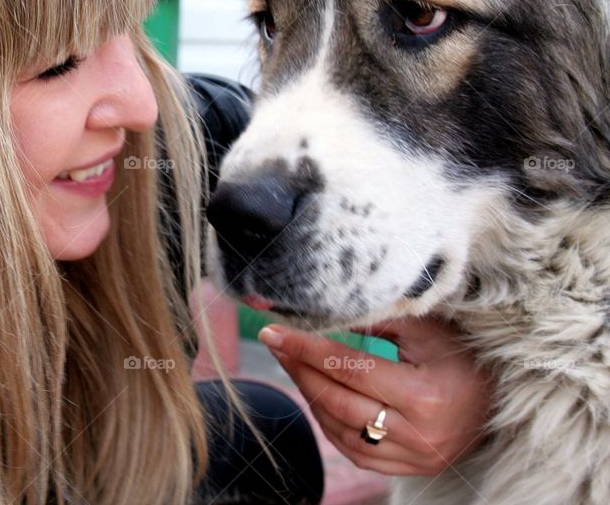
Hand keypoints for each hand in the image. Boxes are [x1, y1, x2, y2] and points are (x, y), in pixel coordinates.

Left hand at [258, 315, 493, 475]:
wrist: (504, 397)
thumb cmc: (464, 353)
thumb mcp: (427, 328)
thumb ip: (377, 320)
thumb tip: (321, 311)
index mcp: (425, 397)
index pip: (350, 369)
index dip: (307, 349)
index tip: (275, 331)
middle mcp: (418, 435)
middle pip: (339, 402)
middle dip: (300, 370)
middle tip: (276, 343)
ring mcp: (414, 457)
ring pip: (341, 431)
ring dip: (310, 396)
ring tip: (293, 364)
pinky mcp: (410, 468)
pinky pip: (355, 450)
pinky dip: (330, 422)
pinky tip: (317, 395)